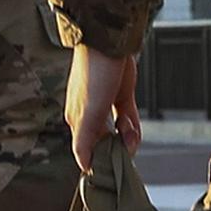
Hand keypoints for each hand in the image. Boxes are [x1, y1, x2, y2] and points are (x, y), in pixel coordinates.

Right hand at [66, 47, 138, 172]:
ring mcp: (106, 106)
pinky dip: (133, 125)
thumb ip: (84, 142)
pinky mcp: (121, 97)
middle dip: (119, 146)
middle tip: (127, 139)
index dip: (102, 160)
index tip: (115, 165)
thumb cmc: (94, 74)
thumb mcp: (87, 113)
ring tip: (130, 127)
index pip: (87, 152)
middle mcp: (89, 116)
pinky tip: (132, 123)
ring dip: (128, 135)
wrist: (109, 43)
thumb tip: (84, 167)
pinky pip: (128, 119)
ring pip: (119, 133)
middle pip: (106, 143)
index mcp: (77, 121)